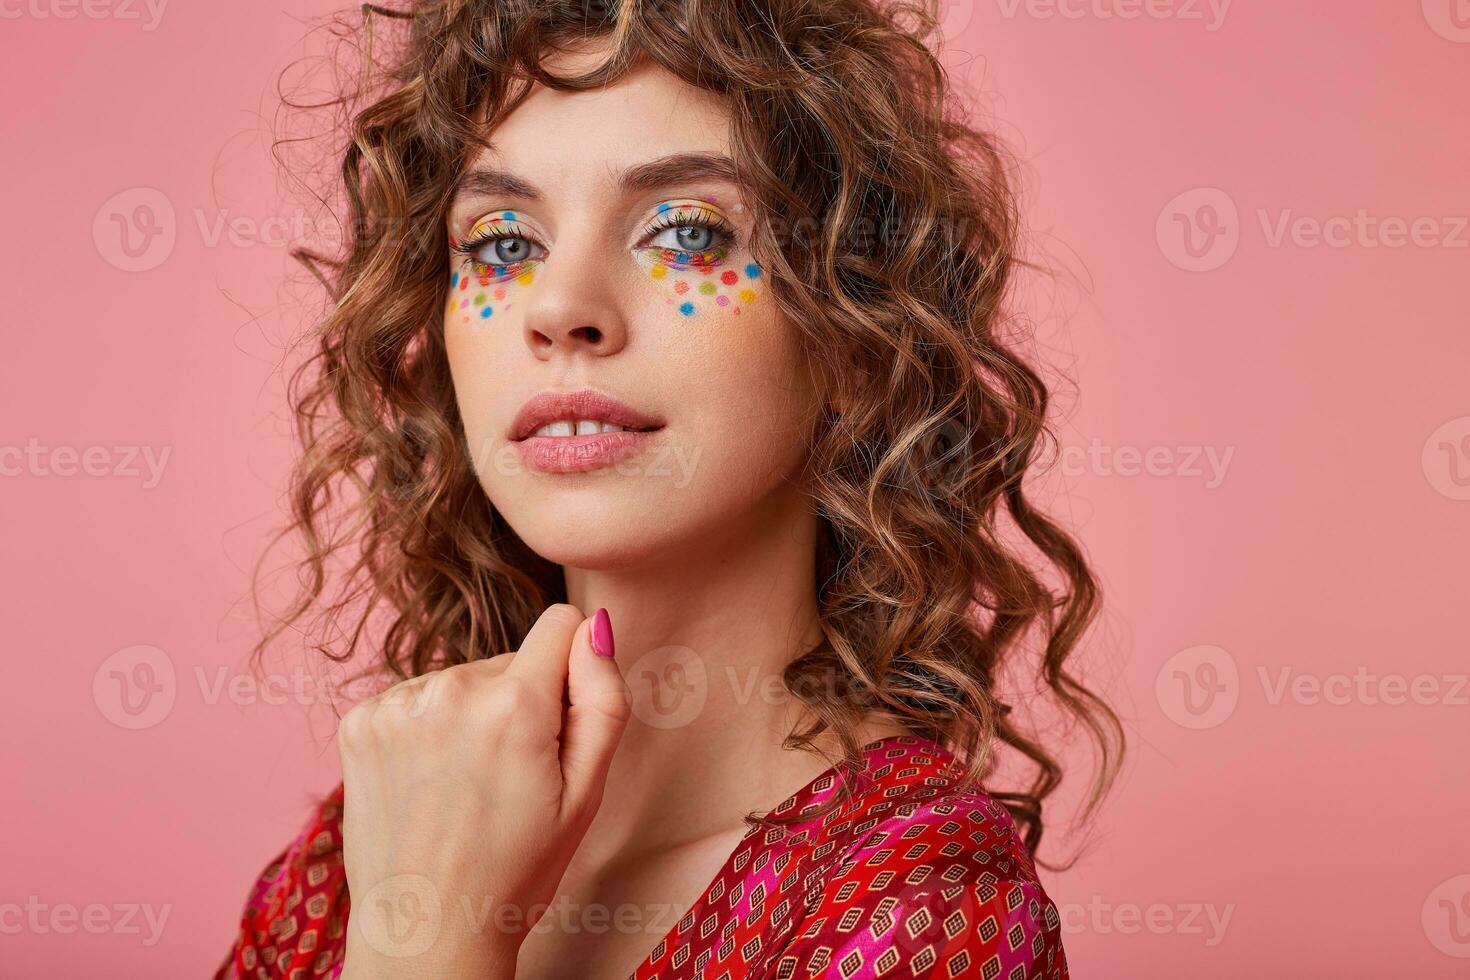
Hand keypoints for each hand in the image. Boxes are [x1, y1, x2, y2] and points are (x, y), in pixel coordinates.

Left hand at [336, 604, 627, 978]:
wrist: (427, 932)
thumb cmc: (518, 870)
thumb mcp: (587, 793)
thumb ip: (602, 698)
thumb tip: (595, 625)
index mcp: (514, 705)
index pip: (559, 625)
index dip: (571, 671)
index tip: (559, 724)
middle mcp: (448, 690)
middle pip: (509, 661)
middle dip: (519, 704)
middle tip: (511, 779)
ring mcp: (395, 705)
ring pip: (462, 681)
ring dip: (470, 717)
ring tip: (466, 787)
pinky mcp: (359, 722)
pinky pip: (416, 700)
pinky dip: (427, 730)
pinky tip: (430, 783)